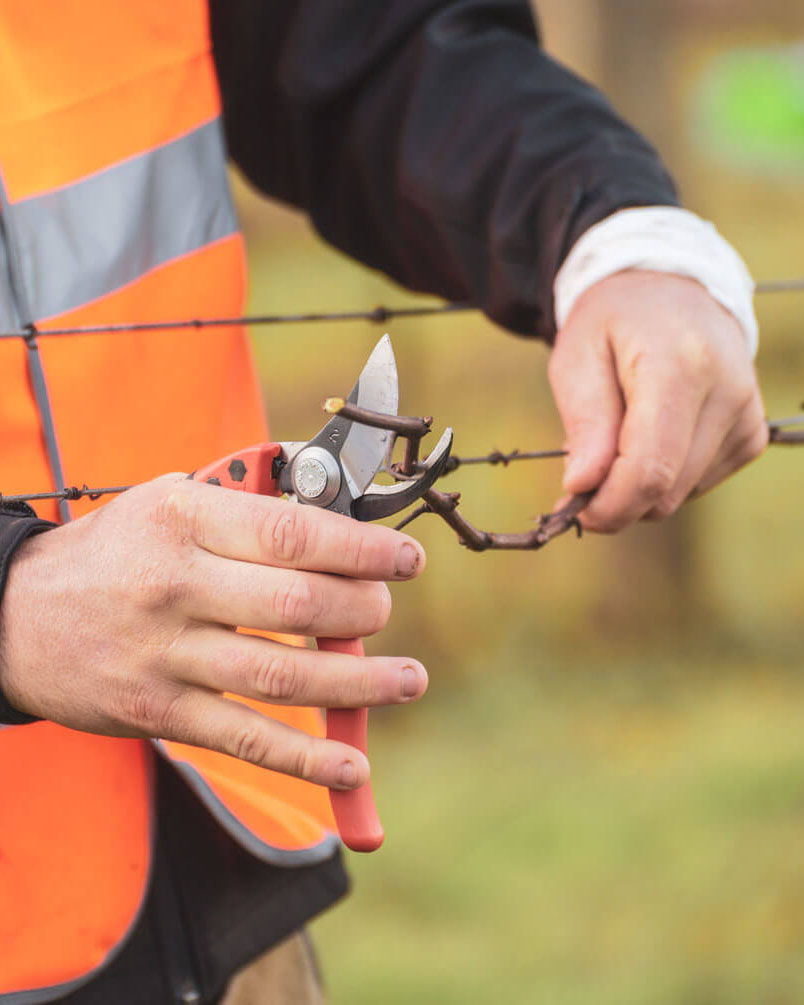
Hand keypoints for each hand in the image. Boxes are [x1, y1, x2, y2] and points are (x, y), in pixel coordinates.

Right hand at [0, 475, 426, 788]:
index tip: (406, 559)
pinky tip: (352, 763)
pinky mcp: (157, 712)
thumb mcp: (170, 503)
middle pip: (294, 605)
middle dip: (361, 611)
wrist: (17, 615)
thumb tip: (343, 534)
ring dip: (358, 684)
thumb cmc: (115, 552)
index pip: (291, 534)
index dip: (360, 549)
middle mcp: (175, 586)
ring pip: (279, 677)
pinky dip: (304, 756)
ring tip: (408, 679)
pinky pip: (243, 737)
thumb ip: (249, 515)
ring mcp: (164, 655)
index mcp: (184, 520)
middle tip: (385, 610)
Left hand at [548, 270, 767, 531]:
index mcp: (681, 368)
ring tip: (619, 435)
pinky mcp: (751, 436)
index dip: (608, 505)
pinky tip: (651, 433)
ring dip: (637, 485)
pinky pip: (695, 485)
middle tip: (582, 471)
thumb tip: (583, 485)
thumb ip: (585, 422)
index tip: (574, 507)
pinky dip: (663, 475)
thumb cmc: (614, 323)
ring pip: (678, 496)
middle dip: (615, 498)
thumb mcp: (578, 357)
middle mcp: (727, 394)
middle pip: (664, 492)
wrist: (672, 291)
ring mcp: (746, 418)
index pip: (650, 469)